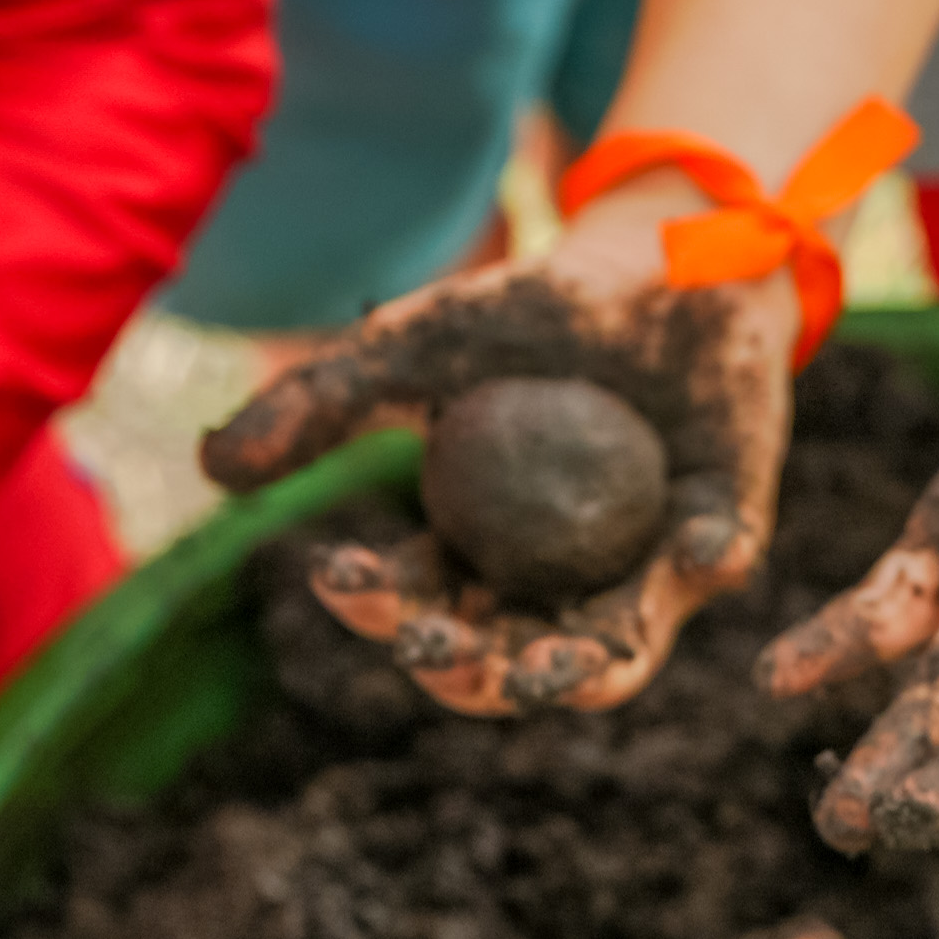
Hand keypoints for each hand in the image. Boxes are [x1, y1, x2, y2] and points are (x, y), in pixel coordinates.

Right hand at [200, 193, 798, 713]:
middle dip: (462, 673)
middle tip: (431, 646)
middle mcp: (555, 587)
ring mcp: (642, 572)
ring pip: (607, 658)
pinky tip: (683, 557)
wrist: (649, 262)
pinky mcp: (724, 536)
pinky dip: (698, 566)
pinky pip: (713, 568)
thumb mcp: (408, 351)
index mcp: (473, 560)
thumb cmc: (524, 311)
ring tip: (539, 673)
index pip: (413, 608)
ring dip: (572, 677)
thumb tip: (214, 468)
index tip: (339, 574)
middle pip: (502, 661)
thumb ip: (316, 407)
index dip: (373, 607)